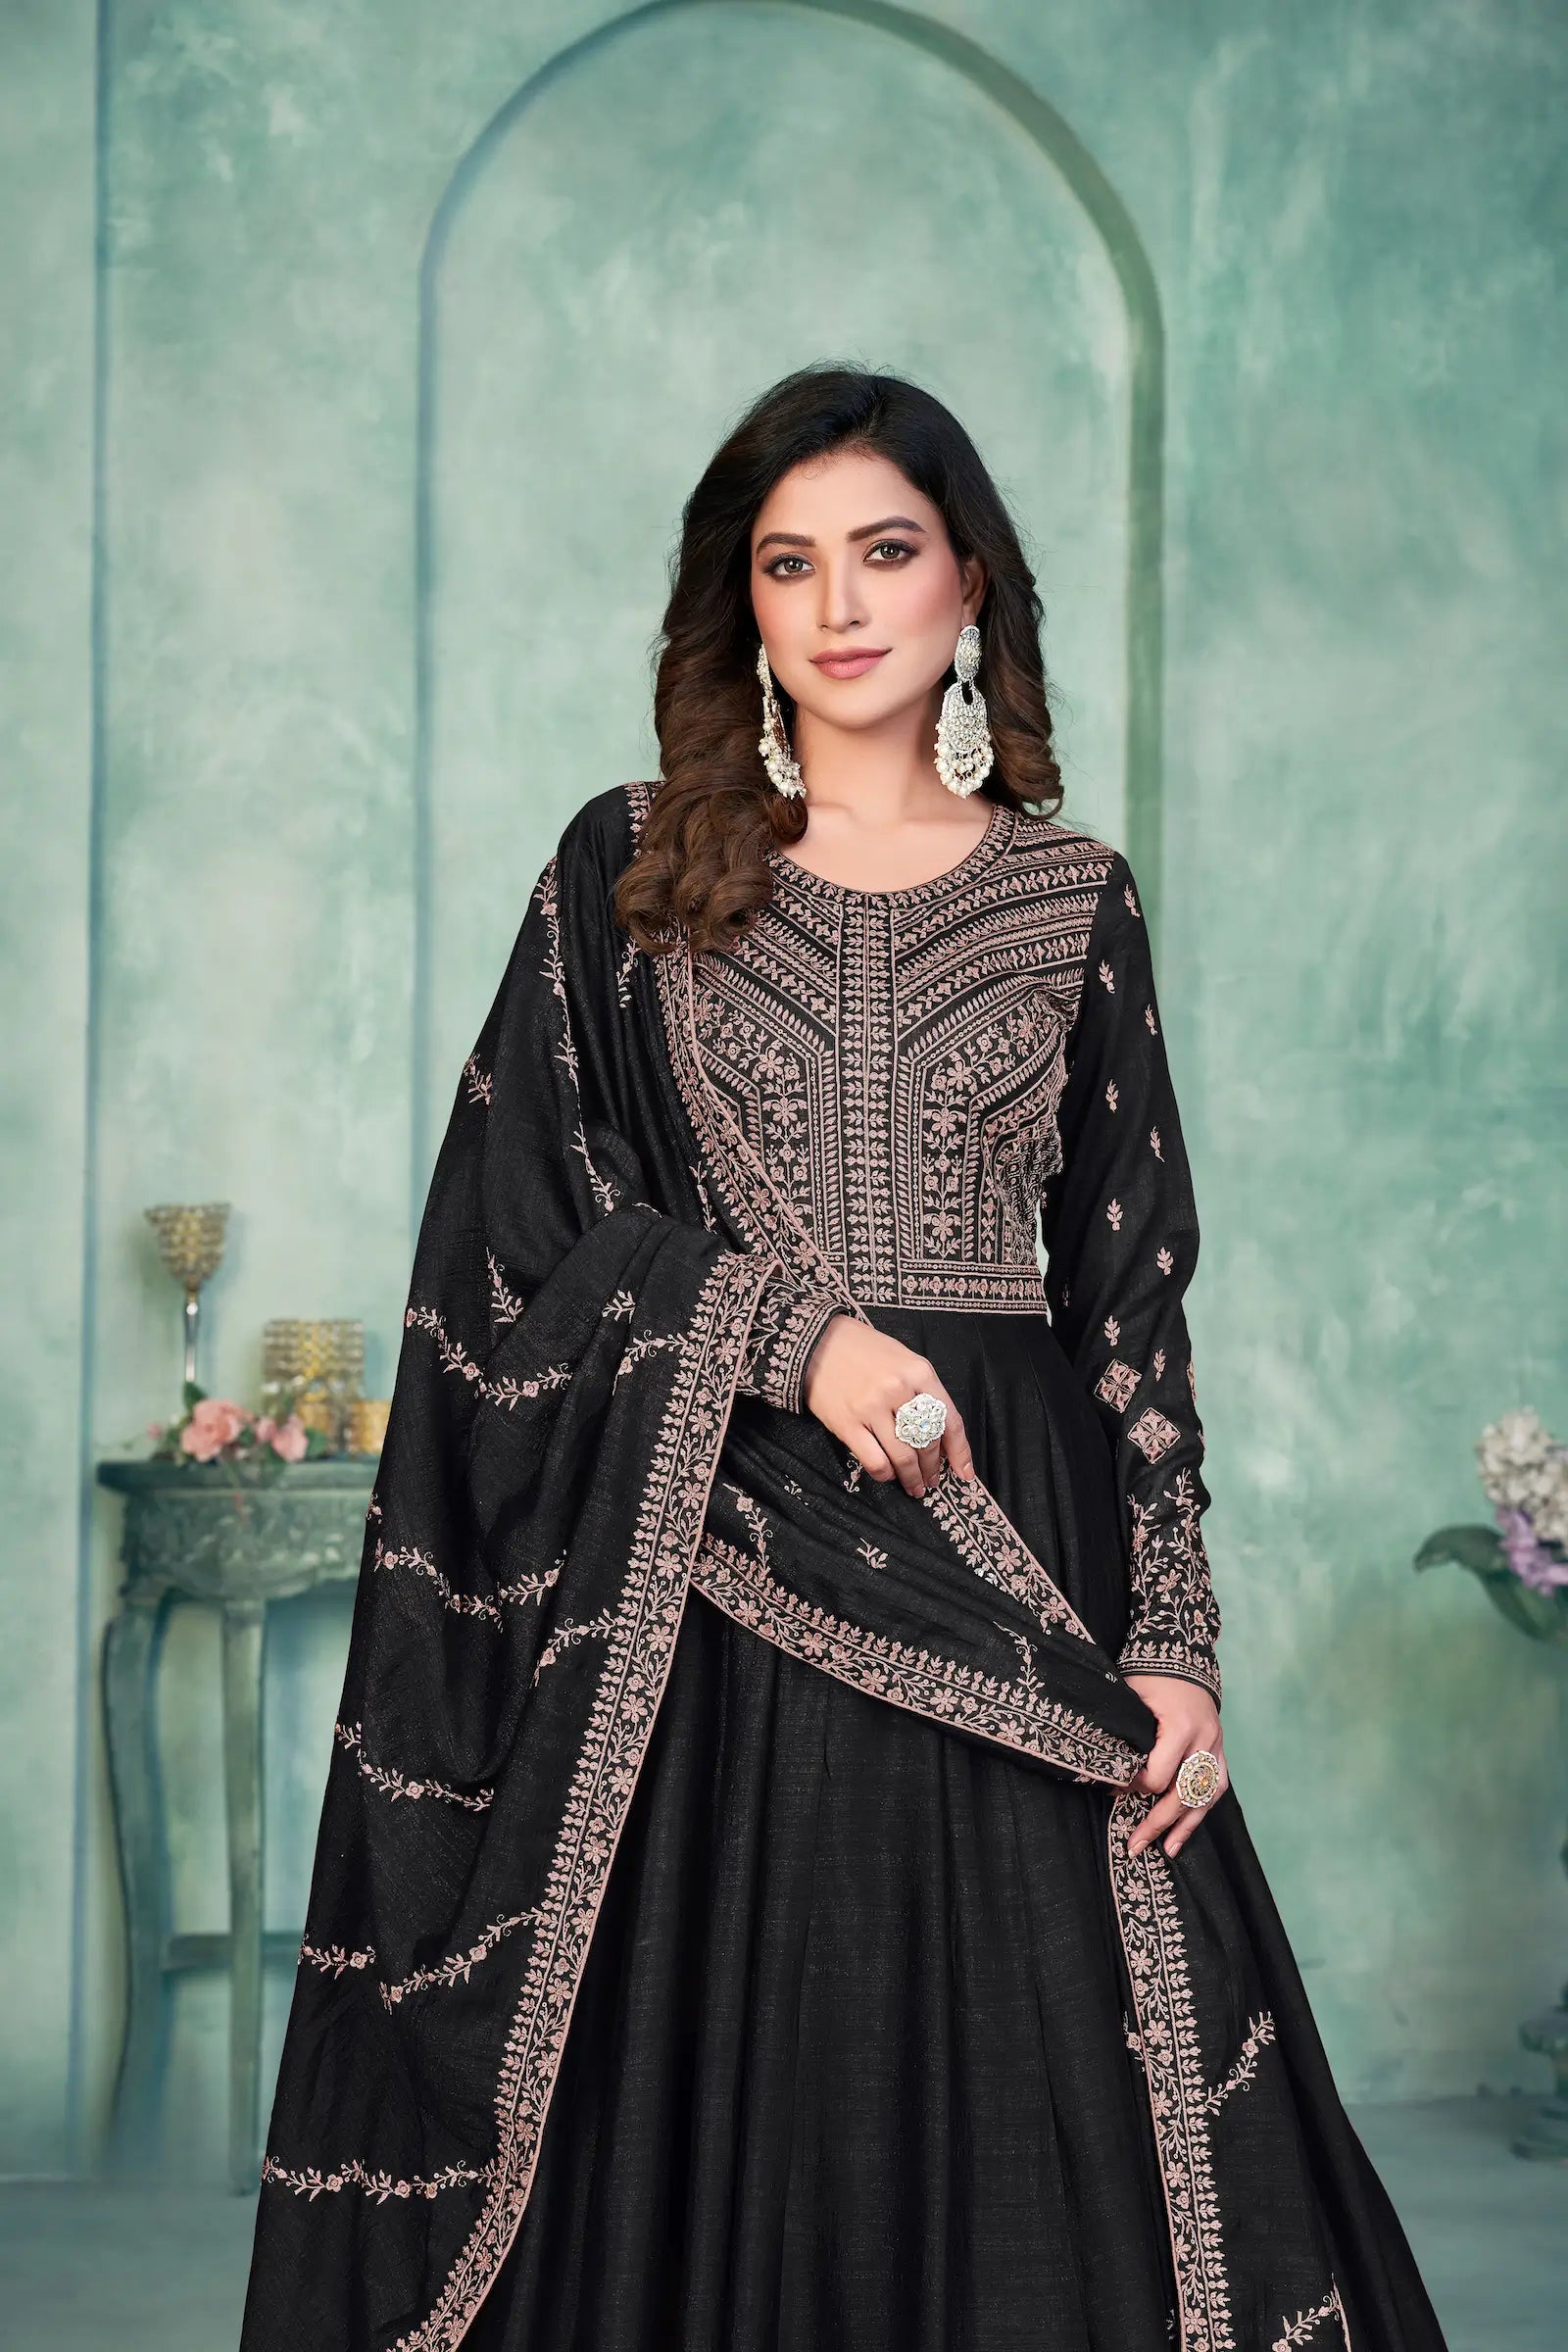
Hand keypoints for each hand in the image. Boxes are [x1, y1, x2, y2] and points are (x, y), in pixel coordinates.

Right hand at [801, 1314, 976, 1497]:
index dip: (960, 1452)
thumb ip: (923, 1391)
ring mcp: (872, 1408)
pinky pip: (875, 1461)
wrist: (818, 1343)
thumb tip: (940, 1434)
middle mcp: (898, 1390)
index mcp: (919, 1372)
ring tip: (915, 1487)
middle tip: (933, 1480)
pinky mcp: (847, 1423)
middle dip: (933, 1468)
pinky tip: (888, 1475)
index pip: (949, 1421)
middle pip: (927, 1441)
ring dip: (912, 1478)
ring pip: (903, 1457)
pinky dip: (885, 1474)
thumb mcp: (904, 1359)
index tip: (964, 1473)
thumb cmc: (865, 1351)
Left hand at [1122, 1673, 1226, 1858]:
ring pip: (1204, 1796)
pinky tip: (1186, 1830)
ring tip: (1166, 1850)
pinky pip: (1215, 1787)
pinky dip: (1201, 1810)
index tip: (1115, 1788)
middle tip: (1134, 1846)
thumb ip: (1123, 1734)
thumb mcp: (1129, 1697)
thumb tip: (1107, 1776)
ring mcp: (1216, 1746)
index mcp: (1180, 1725)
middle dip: (1157, 1822)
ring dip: (1185, 1826)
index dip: (1135, 1787)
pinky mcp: (1220, 1750)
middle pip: (1183, 1793)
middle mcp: (1204, 1739)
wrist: (1182, 1655)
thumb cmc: (1149, 1676)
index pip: (1158, 1775)